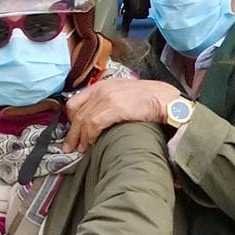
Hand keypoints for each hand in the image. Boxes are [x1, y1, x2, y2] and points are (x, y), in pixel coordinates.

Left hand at [63, 79, 179, 151]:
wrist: (165, 99)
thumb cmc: (148, 99)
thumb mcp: (122, 93)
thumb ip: (107, 101)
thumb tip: (96, 118)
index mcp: (101, 85)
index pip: (75, 101)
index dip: (69, 119)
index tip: (71, 131)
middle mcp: (101, 89)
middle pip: (76, 113)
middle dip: (71, 132)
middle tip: (69, 146)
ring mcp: (107, 98)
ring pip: (83, 120)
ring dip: (80, 137)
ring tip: (81, 149)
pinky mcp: (114, 108)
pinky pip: (94, 124)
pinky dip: (90, 136)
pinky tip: (92, 143)